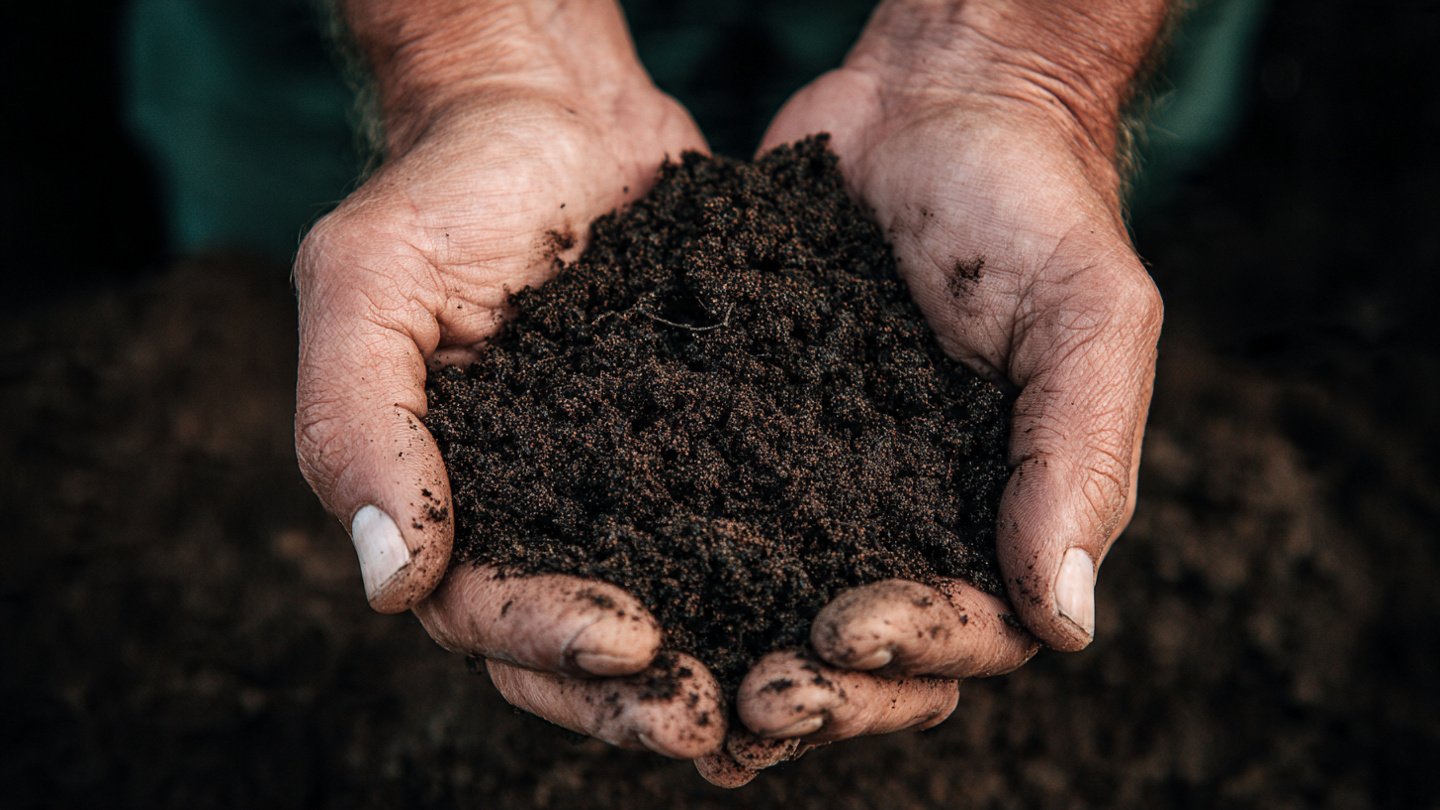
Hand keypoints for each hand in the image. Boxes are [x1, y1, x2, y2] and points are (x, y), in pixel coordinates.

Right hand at [294, 1, 721, 758]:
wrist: (552, 115)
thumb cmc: (445, 191)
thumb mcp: (369, 285)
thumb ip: (360, 424)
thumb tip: (390, 579)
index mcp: (447, 502)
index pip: (482, 610)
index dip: (551, 639)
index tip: (633, 642)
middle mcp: (534, 516)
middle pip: (575, 646)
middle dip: (638, 694)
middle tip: (714, 720)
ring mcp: (619, 489)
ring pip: (665, 611)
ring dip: (715, 667)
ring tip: (782, 700)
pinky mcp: (699, 449)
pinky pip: (731, 532)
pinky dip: (772, 584)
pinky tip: (830, 613)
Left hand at [702, 0, 1165, 783]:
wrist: (937, 104)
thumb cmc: (1033, 205)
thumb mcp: (1089, 318)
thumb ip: (1083, 458)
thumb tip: (1066, 623)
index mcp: (1007, 514)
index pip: (972, 631)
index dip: (910, 652)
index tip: (839, 635)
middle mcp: (918, 519)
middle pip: (874, 655)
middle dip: (816, 689)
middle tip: (745, 699)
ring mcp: (834, 482)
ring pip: (786, 606)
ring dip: (736, 654)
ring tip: (672, 679)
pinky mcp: (759, 432)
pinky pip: (721, 513)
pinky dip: (680, 564)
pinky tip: (623, 588)